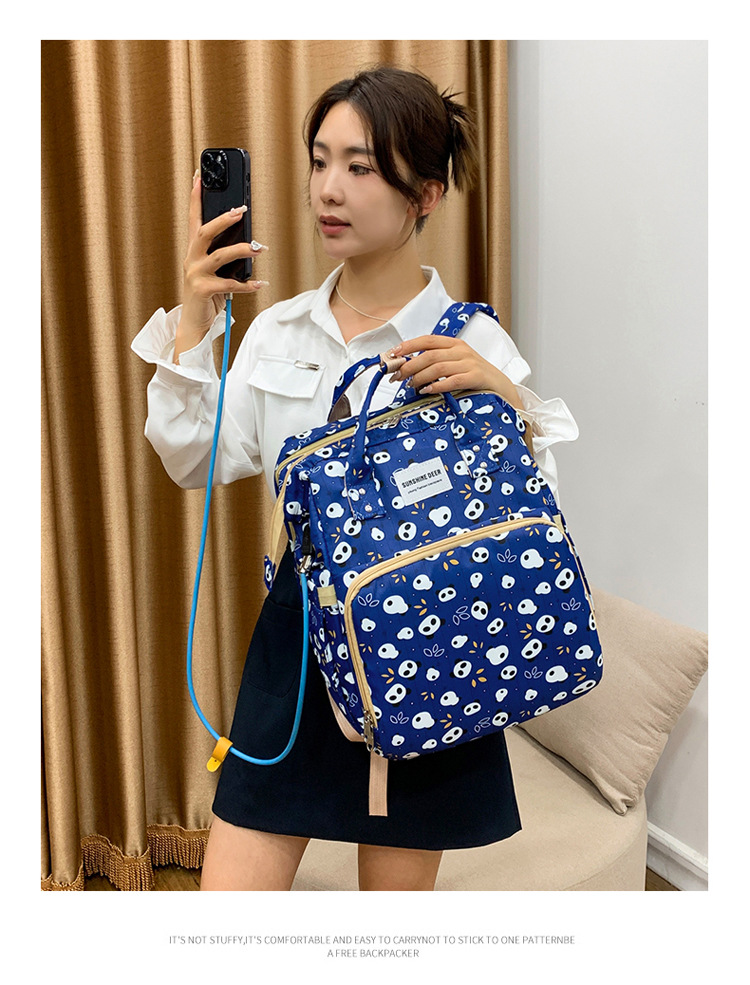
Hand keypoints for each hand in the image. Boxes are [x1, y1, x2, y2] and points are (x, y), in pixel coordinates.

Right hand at [175, 170, 268, 360]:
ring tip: (260, 249)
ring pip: (219, 256)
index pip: (193, 217)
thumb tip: (248, 242)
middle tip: (241, 211)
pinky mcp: (203, 290)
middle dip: (223, 220)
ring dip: (242, 251)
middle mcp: (191, 258)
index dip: (195, 196)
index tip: (199, 175)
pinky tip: (260, 283)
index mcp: (193, 250)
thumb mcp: (214, 270)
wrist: (195, 323)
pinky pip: (229, 284)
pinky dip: (248, 285)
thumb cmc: (207, 294)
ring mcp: (195, 274)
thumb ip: (223, 255)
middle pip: (204, 231)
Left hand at [389, 336, 520, 407]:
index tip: (393, 354)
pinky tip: (427, 391)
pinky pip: (452, 380)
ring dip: (420, 377)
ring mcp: (469, 363)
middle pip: (429, 355)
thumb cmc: (473, 375)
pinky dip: (437, 386)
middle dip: (410, 366)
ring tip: (411, 385)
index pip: (427, 340)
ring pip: (438, 367)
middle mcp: (461, 351)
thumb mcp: (455, 363)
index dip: (408, 346)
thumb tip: (406, 368)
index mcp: (454, 344)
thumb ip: (435, 362)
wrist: (500, 386)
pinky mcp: (476, 377)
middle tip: (397, 376)